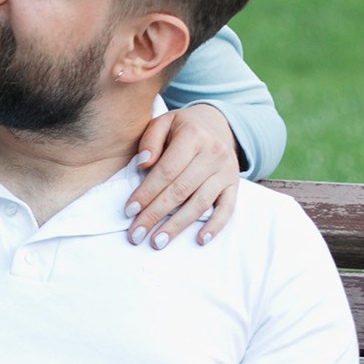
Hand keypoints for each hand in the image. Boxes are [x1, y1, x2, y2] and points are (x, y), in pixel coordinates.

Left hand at [127, 104, 242, 249]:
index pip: (167, 170)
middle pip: (181, 190)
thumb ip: (150, 140)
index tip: (129, 210)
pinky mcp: (234, 185)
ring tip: (158, 241)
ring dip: (178, 225)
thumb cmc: (183, 127)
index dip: (147, 192)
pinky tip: (200, 239)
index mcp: (193, 136)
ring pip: (201, 203)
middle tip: (137, 233)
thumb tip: (143, 164)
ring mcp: (226, 171)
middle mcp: (213, 154)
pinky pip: (228, 208)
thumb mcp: (164, 122)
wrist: (219, 124)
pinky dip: (215, 226)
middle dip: (156, 214)